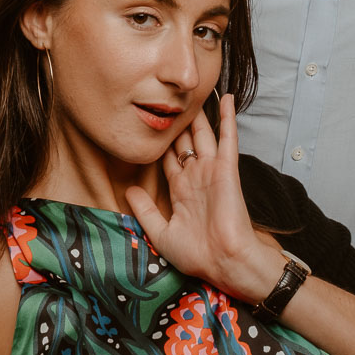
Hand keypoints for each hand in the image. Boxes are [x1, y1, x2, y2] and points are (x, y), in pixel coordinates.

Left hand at [125, 95, 284, 302]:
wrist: (224, 261)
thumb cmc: (198, 255)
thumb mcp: (161, 232)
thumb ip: (144, 211)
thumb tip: (127, 189)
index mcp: (181, 191)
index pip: (167, 159)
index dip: (159, 143)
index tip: (149, 124)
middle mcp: (195, 177)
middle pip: (183, 142)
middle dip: (176, 122)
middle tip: (169, 99)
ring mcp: (211, 171)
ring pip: (202, 134)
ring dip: (198, 114)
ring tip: (192, 92)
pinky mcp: (226, 169)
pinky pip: (227, 137)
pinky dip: (227, 117)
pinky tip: (225, 97)